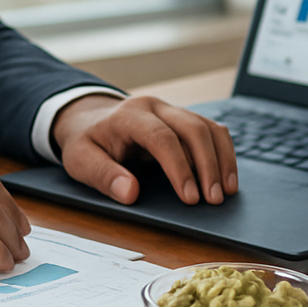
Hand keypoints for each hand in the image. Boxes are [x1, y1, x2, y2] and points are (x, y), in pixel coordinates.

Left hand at [52, 94, 238, 206]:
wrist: (89, 120)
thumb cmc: (86, 142)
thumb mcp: (80, 160)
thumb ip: (103, 176)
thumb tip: (130, 193)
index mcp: (129, 115)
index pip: (161, 138)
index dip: (179, 168)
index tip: (190, 198)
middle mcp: (155, 107)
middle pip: (193, 129)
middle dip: (208, 165)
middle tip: (214, 200)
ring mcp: (172, 110)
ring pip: (208, 127)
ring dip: (221, 159)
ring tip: (227, 192)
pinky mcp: (183, 120)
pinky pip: (211, 130)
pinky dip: (223, 153)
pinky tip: (227, 177)